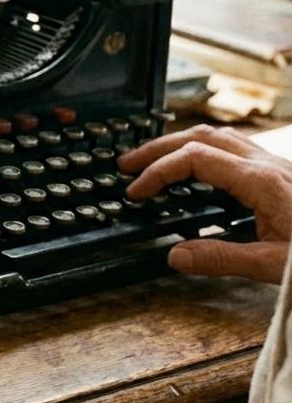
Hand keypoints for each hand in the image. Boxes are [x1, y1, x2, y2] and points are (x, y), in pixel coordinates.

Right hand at [119, 124, 291, 282]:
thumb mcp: (275, 265)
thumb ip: (222, 259)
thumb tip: (175, 254)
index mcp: (262, 181)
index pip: (195, 159)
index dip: (157, 172)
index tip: (136, 193)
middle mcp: (269, 165)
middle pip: (202, 137)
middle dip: (158, 147)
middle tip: (126, 164)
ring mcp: (277, 167)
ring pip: (220, 138)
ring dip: (180, 145)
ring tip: (153, 162)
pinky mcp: (283, 176)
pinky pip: (235, 151)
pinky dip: (203, 154)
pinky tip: (196, 175)